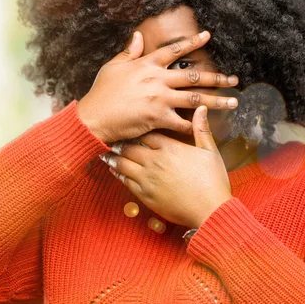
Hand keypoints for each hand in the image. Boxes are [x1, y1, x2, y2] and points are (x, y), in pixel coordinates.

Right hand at [77, 30, 238, 143]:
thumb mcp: (112, 67)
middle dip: (216, 78)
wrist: (94, 117)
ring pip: (195, 99)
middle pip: (194, 76)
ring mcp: (159, 99)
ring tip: (233, 102)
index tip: (208, 36)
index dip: (192, 42)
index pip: (174, 50)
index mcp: (146, 65)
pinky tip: (207, 125)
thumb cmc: (101, 92)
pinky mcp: (158, 118)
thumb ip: (129, 52)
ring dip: (217, 101)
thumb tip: (139, 35)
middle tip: (233, 80)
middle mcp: (157, 79)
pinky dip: (195, 124)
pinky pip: (182, 122)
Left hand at [101, 105, 231, 228]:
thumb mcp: (210, 152)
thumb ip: (201, 129)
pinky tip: (113, 169)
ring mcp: (147, 178)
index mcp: (170, 148)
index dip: (136, 130)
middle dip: (119, 142)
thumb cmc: (213, 181)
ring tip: (105, 152)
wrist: (210, 211)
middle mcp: (155, 161)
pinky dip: (117, 173)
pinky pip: (125, 180)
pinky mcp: (144, 194)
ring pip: (123, 163)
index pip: (146, 134)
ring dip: (113, 156)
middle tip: (110, 137)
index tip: (128, 126)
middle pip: (129, 147)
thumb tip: (201, 108)